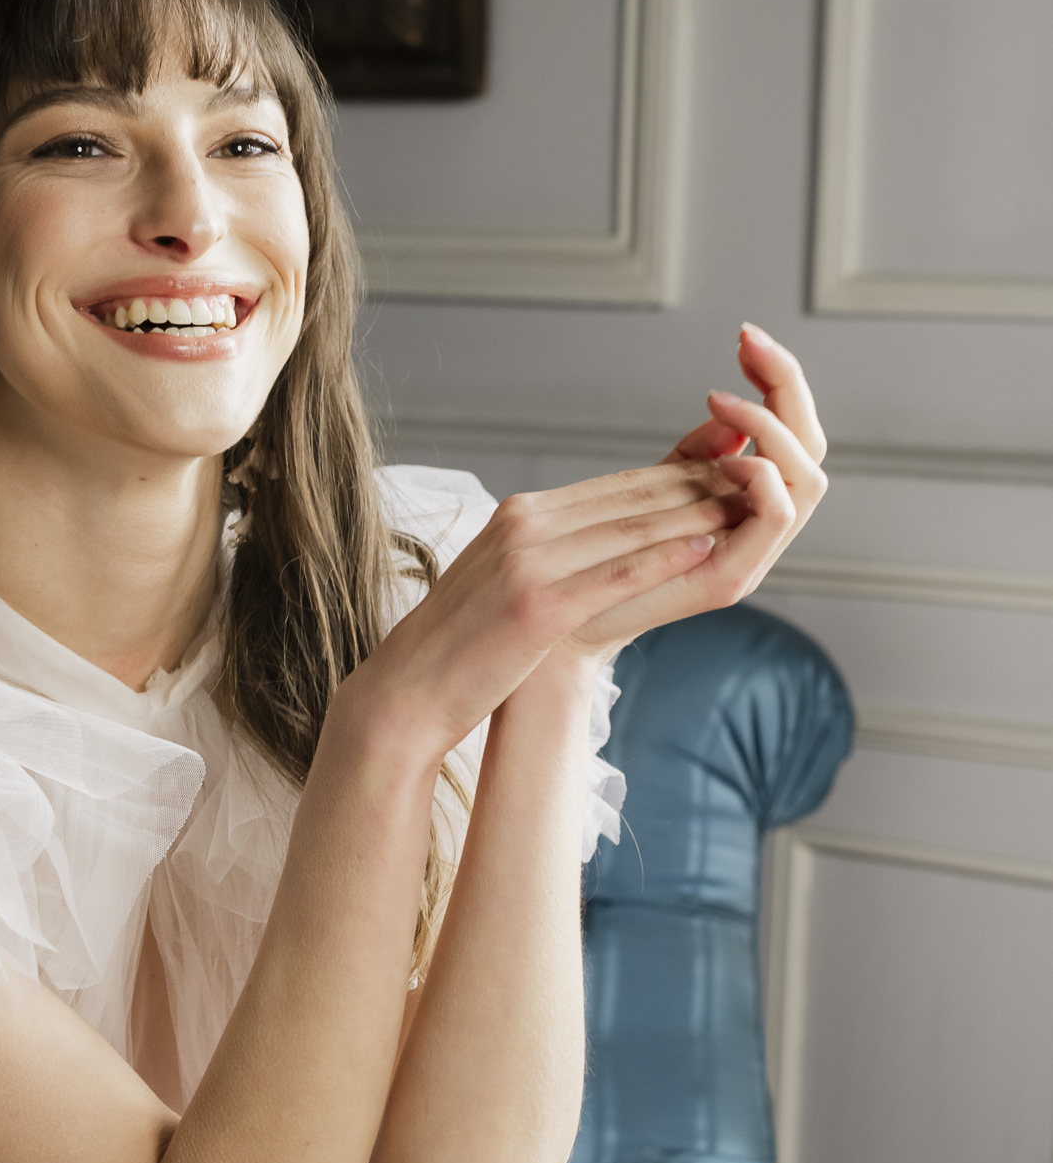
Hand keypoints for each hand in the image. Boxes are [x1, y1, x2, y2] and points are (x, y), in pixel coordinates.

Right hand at [356, 458, 736, 760]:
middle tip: (756, 473)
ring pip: (631, 526)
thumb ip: (550, 552)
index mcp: (518, 516)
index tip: (727, 469)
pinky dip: (665, 555)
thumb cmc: (461, 646)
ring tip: (748, 503)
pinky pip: (615, 571)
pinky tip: (706, 544)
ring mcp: (528, 562)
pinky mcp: (537, 604)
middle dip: (699, 483)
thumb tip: (601, 543)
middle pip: (629, 497)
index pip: (614, 487)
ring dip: (697, 511)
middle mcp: (524, 525)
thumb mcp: (504, 581)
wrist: (408, 693)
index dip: (677, 476)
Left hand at [565, 322, 828, 654]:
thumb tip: (725, 414)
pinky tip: (731, 451)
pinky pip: (780, 516)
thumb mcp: (644, 496)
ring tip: (725, 399)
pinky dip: (764, 475)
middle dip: (788, 385)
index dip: (778, 380)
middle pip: (813, 447)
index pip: (789, 433)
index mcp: (740, 507)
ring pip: (809, 477)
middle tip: (749, 342)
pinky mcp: (730, 578)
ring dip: (773, 426)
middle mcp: (756, 530)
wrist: (554, 633)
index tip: (746, 336)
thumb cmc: (589, 567)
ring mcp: (750, 556)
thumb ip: (689, 460)